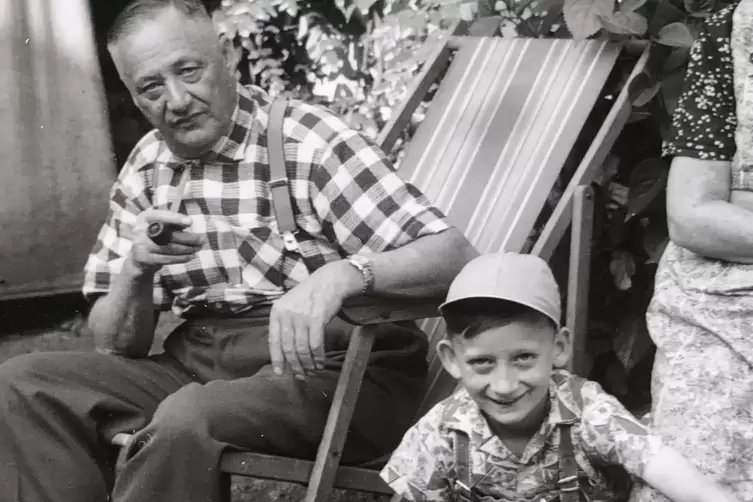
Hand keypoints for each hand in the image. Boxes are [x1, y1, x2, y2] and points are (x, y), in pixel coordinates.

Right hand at [128, 209, 205, 274]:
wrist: (139, 257)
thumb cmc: (156, 236)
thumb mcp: (161, 225)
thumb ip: (173, 222)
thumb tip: (188, 222)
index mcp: (145, 217)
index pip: (160, 216)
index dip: (175, 218)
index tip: (190, 222)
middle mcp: (140, 230)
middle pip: (169, 235)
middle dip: (189, 238)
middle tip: (203, 239)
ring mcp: (141, 246)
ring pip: (170, 248)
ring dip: (188, 249)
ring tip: (199, 247)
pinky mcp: (146, 259)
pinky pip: (168, 259)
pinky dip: (182, 258)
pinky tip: (191, 255)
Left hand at [268, 260, 362, 377]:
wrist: (329, 281)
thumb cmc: (310, 295)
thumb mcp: (290, 306)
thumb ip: (285, 324)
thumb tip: (284, 352)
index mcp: (277, 312)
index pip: (273, 341)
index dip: (277, 359)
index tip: (280, 373)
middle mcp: (286, 314)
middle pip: (288, 348)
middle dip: (294, 365)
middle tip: (301, 376)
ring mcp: (301, 317)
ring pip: (301, 349)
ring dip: (307, 363)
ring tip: (312, 370)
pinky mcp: (316, 319)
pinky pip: (315, 345)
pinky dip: (318, 357)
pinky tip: (320, 362)